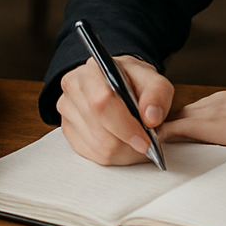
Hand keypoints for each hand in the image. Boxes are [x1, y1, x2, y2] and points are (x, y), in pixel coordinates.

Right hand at [56, 55, 173, 165]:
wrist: (118, 83)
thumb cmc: (133, 81)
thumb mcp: (154, 80)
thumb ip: (158, 95)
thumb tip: (151, 117)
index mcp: (93, 70)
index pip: (102, 102)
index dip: (125, 126)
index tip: (145, 141)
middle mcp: (74, 88)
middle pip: (101, 130)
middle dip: (128, 142)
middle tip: (146, 141)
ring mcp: (67, 110)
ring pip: (98, 147)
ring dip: (124, 151)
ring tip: (135, 139)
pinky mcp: (68, 130)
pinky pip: (93, 154)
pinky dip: (113, 155)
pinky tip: (121, 142)